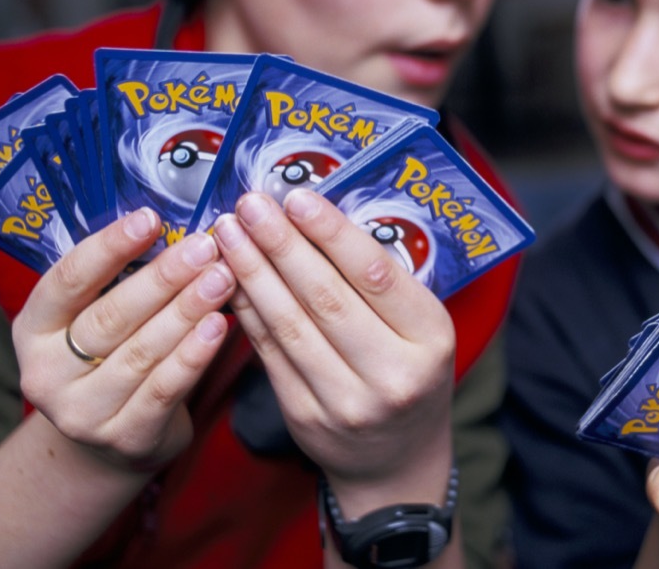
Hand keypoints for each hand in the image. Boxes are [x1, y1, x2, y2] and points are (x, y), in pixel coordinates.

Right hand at [13, 208, 233, 472]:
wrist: (109, 441)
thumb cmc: (110, 358)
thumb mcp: (95, 317)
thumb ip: (122, 279)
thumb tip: (176, 226)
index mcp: (32, 329)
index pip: (68, 280)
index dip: (109, 247)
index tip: (150, 218)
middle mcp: (46, 373)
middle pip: (111, 316)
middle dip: (164, 278)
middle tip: (205, 247)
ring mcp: (82, 412)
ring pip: (142, 352)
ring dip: (187, 311)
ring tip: (222, 278)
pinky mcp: (124, 438)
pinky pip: (165, 390)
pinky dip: (194, 356)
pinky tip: (220, 327)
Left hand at [212, 190, 455, 497]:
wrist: (397, 461)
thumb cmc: (410, 372)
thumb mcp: (421, 326)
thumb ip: (380, 281)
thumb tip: (313, 218)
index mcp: (430, 338)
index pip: (375, 274)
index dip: (331, 233)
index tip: (296, 198)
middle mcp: (392, 374)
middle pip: (325, 297)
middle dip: (280, 244)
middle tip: (250, 205)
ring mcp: (347, 401)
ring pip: (290, 324)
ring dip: (253, 272)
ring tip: (229, 233)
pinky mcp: (306, 417)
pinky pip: (270, 354)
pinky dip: (247, 311)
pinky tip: (230, 278)